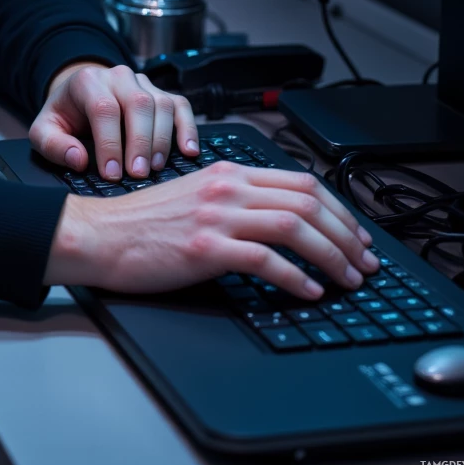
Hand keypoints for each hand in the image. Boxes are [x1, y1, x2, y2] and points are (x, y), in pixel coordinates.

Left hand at [30, 61, 199, 179]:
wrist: (78, 96)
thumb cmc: (64, 116)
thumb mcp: (44, 130)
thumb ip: (54, 145)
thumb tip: (79, 159)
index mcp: (87, 82)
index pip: (104, 109)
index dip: (109, 143)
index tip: (112, 173)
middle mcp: (118, 76)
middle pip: (138, 104)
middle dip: (140, 142)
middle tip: (137, 174)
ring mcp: (142, 83)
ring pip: (161, 104)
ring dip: (162, 139)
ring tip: (155, 168)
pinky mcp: (160, 93)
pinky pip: (180, 105)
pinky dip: (187, 128)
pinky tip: (188, 151)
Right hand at [44, 159, 379, 301]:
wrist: (98, 234)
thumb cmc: (141, 223)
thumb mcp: (195, 195)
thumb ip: (234, 199)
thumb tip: (280, 222)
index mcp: (228, 171)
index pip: (301, 182)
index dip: (339, 210)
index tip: (356, 235)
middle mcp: (227, 187)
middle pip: (308, 200)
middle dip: (347, 234)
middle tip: (364, 262)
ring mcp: (217, 215)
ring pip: (295, 226)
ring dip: (332, 256)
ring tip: (348, 279)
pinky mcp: (205, 246)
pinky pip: (265, 259)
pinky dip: (295, 278)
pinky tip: (309, 293)